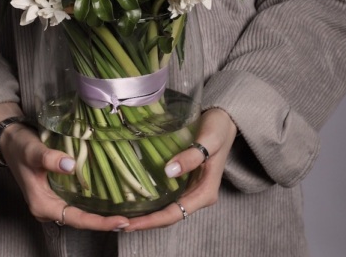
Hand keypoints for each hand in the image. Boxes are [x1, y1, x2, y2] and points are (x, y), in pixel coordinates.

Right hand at [0, 102, 129, 230]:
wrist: (10, 140)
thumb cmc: (19, 147)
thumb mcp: (32, 151)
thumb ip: (49, 159)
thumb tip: (70, 166)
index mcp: (42, 205)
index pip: (76, 219)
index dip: (99, 222)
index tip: (121, 222)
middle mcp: (49, 207)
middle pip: (81, 220)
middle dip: (105, 222)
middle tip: (132, 220)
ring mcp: (54, 200)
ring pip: (81, 212)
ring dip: (101, 213)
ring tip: (127, 212)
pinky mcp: (58, 191)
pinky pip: (79, 201)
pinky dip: (94, 202)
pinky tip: (111, 197)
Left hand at [125, 108, 236, 231]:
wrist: (224, 120)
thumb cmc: (218, 129)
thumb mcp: (209, 140)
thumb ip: (191, 157)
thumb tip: (169, 172)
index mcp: (205, 192)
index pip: (176, 213)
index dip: (153, 220)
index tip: (131, 224)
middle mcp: (198, 195)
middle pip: (169, 215)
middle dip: (146, 221)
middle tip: (120, 223)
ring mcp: (191, 189)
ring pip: (167, 208)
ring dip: (146, 214)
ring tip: (122, 216)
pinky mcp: (185, 180)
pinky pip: (167, 195)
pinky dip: (151, 200)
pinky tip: (135, 197)